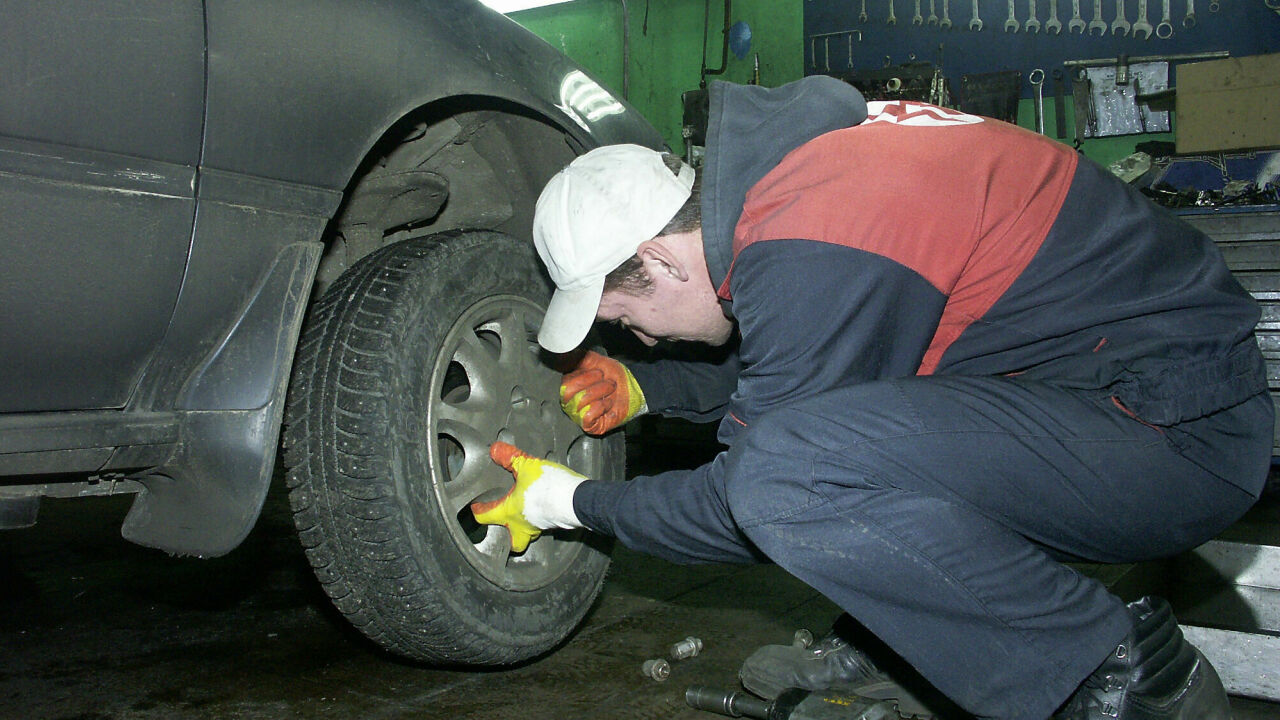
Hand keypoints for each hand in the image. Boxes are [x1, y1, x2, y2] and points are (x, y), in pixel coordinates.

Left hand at [470, 442, 585, 551]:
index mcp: (510, 513)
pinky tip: (544, 505)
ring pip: (530, 534)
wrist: (576, 498)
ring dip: (527, 526)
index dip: (478, 512)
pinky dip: (542, 517)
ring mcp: (540, 527)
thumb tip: (496, 449)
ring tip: (526, 512)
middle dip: (508, 538)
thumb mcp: (526, 466)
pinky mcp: (556, 524)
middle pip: (513, 543)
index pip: (486, 517)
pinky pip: (545, 525)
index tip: (476, 508)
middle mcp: (523, 525)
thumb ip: (510, 457)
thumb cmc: (549, 487)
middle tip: (505, 526)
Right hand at [560, 351, 645, 434]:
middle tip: (607, 381)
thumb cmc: (614, 376)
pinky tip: (609, 403)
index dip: (584, 376)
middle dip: (591, 384)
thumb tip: (563, 357)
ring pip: (579, 403)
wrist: (633, 387)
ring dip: (600, 392)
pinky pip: (586, 417)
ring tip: (611, 390)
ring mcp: (579, 415)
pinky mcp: (590, 426)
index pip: (565, 382)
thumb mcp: (595, 361)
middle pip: (568, 393)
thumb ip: (577, 358)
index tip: (599, 371)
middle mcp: (570, 402)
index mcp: (569, 386)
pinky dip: (600, 407)